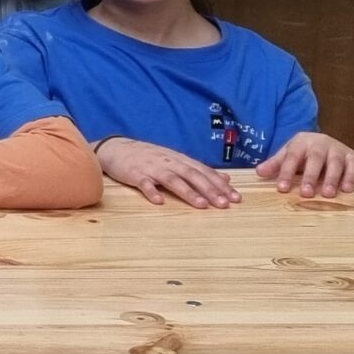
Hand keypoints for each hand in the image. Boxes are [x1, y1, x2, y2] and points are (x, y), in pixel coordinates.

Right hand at [95, 137, 239, 208]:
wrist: (116, 149)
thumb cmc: (148, 157)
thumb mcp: (175, 160)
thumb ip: (199, 169)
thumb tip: (226, 178)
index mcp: (180, 160)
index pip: (205, 172)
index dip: (220, 184)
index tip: (236, 197)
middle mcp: (169, 163)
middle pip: (193, 176)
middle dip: (210, 190)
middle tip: (225, 204)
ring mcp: (152, 168)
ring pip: (173, 180)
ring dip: (188, 192)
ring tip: (202, 205)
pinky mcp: (135, 174)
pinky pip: (144, 184)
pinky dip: (152, 192)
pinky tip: (159, 201)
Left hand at [257, 131, 353, 198]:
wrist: (322, 140)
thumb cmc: (302, 153)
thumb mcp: (287, 155)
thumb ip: (274, 164)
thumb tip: (258, 172)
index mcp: (300, 142)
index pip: (292, 157)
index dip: (286, 172)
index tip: (282, 189)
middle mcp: (320, 143)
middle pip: (315, 159)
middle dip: (310, 176)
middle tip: (306, 194)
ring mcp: (337, 149)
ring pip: (335, 162)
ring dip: (332, 178)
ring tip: (328, 194)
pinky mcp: (351, 155)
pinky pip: (353, 165)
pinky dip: (351, 176)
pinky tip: (347, 189)